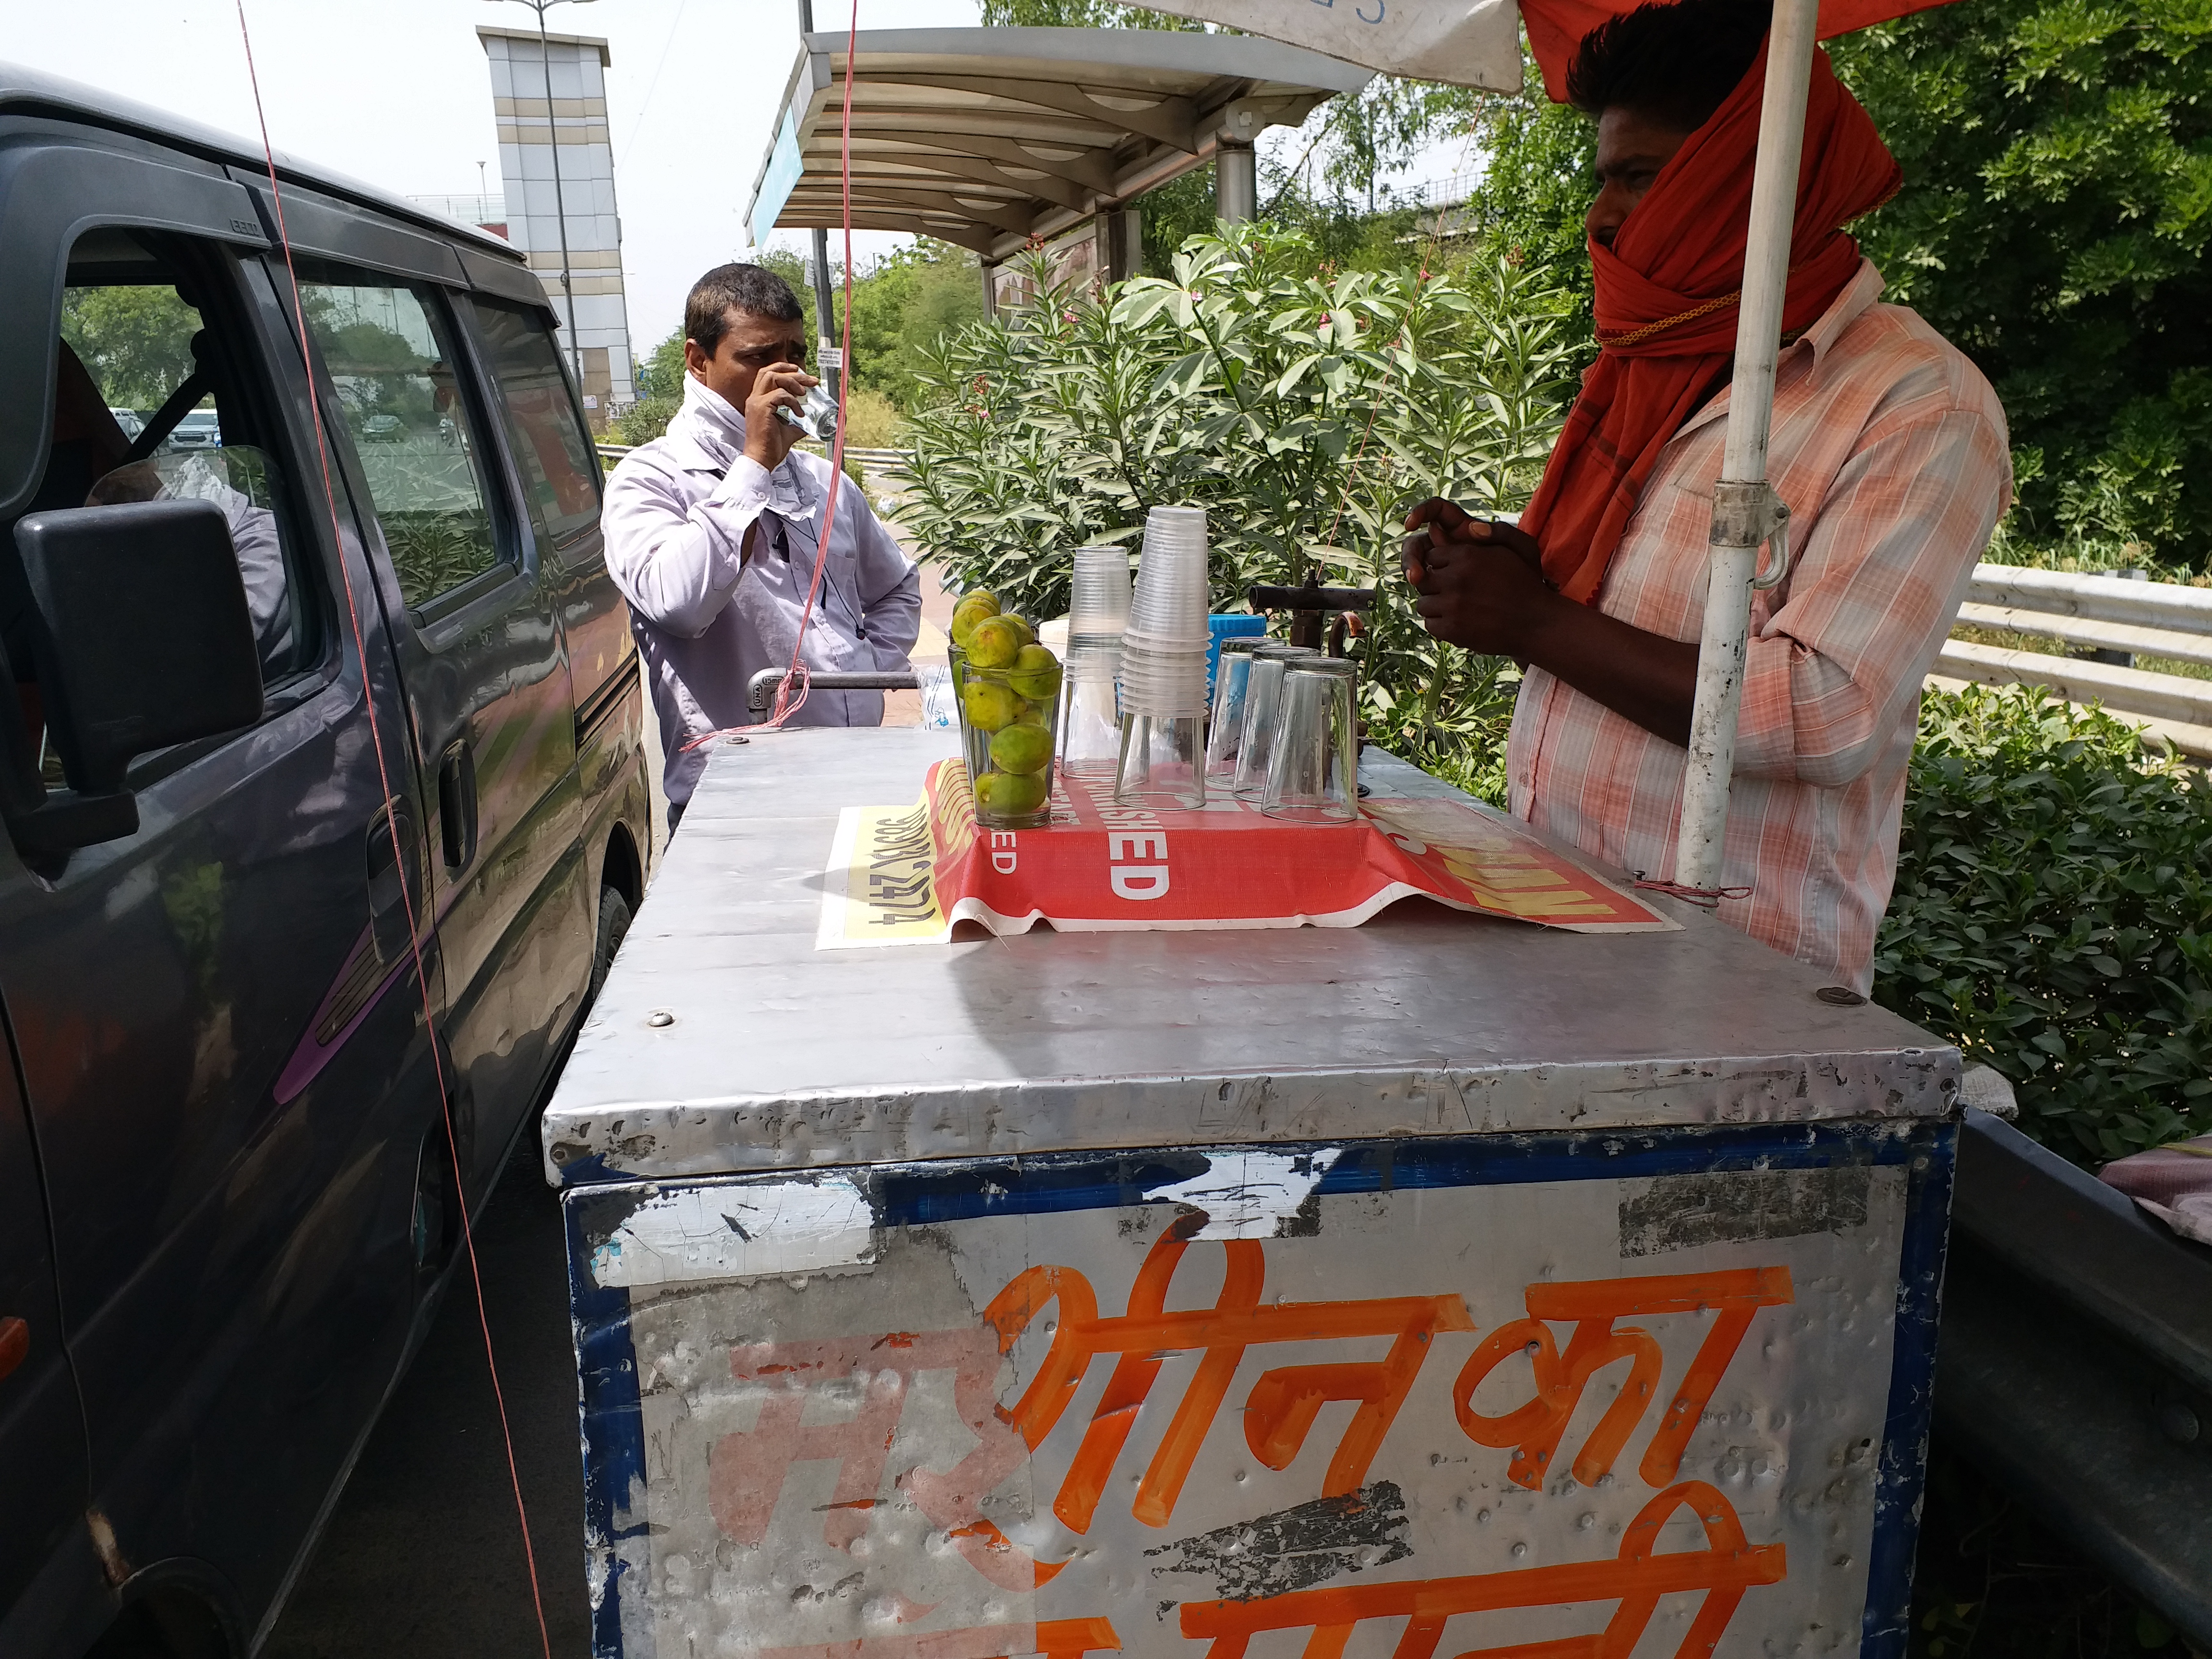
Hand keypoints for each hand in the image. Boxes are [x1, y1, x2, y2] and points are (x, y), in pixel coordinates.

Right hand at [742, 362, 818, 469]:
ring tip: (804, 394)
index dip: (783, 370)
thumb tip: (813, 418)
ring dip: (792, 383)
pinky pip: (780, 395)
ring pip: (773, 377)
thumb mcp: (789, 429)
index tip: (800, 373)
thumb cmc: (772, 447)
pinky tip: (799, 413)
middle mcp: (755, 398)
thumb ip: (797, 421)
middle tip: (811, 380)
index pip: (767, 375)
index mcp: (758, 401)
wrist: (762, 460)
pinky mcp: (761, 408)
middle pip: (771, 371)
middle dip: (793, 373)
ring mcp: (756, 402)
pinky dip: (793, 401)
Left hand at [1402, 500, 1553, 655]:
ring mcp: (1452, 605)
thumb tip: (1468, 527)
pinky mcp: (1452, 629)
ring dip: (1436, 607)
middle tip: (1450, 593)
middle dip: (1434, 586)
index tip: (1452, 574)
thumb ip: (1490, 534)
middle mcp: (1456, 578)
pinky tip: (1457, 623)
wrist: (1536, 623)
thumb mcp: (1512, 550)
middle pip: (1423, 580)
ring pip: (1423, 604)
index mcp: (1466, 555)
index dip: (1440, 566)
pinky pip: (1430, 625)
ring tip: (1455, 609)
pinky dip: (1440, 625)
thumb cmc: (1524, 585)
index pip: (1431, 556)